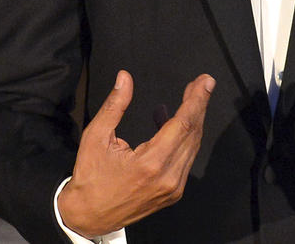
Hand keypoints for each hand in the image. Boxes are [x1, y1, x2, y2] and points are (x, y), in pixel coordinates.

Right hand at [57, 70, 213, 237]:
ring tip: (192, 98)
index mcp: (151, 163)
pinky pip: (186, 160)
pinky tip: (175, 123)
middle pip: (193, 135)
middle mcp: (168, 178)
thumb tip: (125, 79)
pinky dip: (185, 138)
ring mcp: (173, 188)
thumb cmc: (91, 176)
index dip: (196, 101)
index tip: (205, 82)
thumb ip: (115, 105)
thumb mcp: (96, 136)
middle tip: (202, 83)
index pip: (182, 125)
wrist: (89, 214)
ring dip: (194, 121)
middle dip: (199, 106)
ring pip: (192, 148)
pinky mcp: (172, 193)